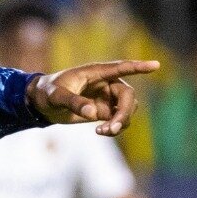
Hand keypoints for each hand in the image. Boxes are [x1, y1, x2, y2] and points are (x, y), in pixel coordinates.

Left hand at [27, 60, 159, 135]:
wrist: (41, 104)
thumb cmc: (46, 92)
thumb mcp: (55, 96)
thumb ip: (73, 102)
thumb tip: (93, 113)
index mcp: (94, 73)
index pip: (120, 67)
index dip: (137, 67)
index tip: (155, 65)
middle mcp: (105, 83)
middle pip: (127, 96)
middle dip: (124, 112)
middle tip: (112, 127)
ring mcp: (107, 97)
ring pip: (127, 109)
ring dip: (120, 122)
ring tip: (103, 131)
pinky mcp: (105, 110)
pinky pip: (120, 119)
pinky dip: (115, 127)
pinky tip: (101, 132)